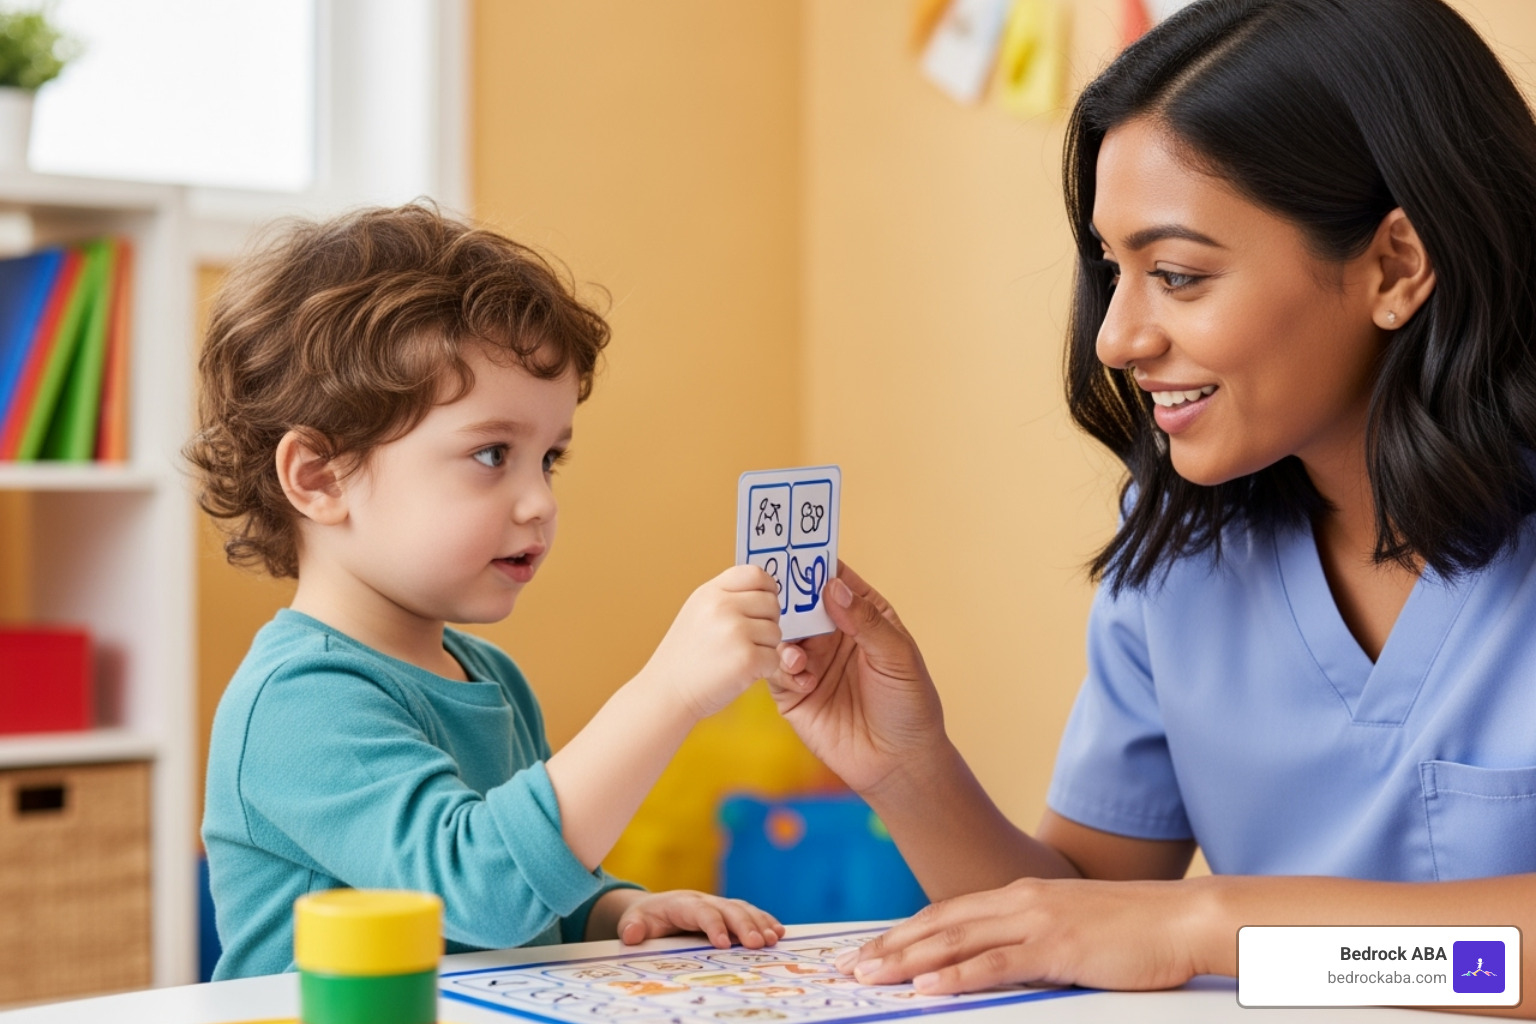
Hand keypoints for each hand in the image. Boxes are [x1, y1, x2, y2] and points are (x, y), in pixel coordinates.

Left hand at [615, 890, 786, 948]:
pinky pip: (751, 913)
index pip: (701, 912)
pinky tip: (779, 932)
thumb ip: (633, 927)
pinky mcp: (729, 912)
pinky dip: (765, 921)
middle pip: (729, 909)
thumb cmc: (647, 918)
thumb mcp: (635, 921)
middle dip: (745, 925)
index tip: (724, 943)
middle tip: (758, 944)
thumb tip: (632, 934)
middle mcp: (706, 901)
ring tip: (773, 939)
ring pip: (743, 909)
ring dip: (760, 923)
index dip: (714, 925)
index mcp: (683, 904)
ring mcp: (720, 905)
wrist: (657, 908)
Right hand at [641, 565, 782, 719]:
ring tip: (737, 658)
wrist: (666, 692)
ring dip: (764, 648)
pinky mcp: (747, 658)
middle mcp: (723, 607)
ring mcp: (735, 631)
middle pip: (772, 604)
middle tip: (747, 640)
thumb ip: (727, 598)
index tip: (762, 606)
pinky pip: (774, 658)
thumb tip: (766, 591)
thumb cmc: (685, 657)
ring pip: (776, 633)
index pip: (756, 574)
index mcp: (711, 592)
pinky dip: (763, 669)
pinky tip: (741, 673)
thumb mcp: (697, 612)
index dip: (767, 589)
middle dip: (766, 623)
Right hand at [768, 562, 946, 795]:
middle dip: (785, 593)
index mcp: (862, 616)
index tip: (794, 546)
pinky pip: (774, 669)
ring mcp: (810, 662)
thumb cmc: (909, 705)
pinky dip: (780, 666)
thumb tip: (832, 586)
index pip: (833, 580)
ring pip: (781, 633)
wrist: (897, 763)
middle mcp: (832, 634)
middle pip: (800, 602)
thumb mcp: (896, 657)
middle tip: (772, 586)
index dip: (815, 562)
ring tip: (790, 639)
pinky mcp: (792, 692)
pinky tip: (801, 676)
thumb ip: (865, 621)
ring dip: (780, 631)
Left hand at [835, 876, 1203, 992]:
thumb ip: (1034, 941)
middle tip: (848, 966)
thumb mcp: (1074, 930)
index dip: (904, 932)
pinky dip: (955, 975)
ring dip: (907, 960)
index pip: (948, 913)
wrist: (1186, 918)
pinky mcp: (1057, 946)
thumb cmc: (1138, 932)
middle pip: (939, 923)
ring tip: (869, 977)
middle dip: (889, 946)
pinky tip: (926, 988)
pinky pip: (995, 964)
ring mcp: (1037, 920)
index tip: (870, 950)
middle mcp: (1020, 900)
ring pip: (955, 940)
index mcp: (1022, 894)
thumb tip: (1003, 965)